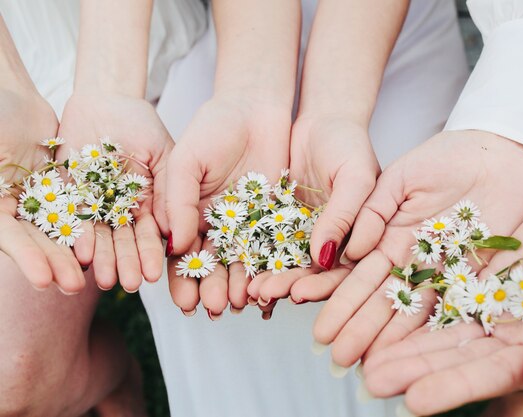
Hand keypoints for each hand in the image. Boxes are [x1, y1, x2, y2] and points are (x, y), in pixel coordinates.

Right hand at [0, 89, 84, 292]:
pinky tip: (115, 244)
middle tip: (78, 286)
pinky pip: (83, 210)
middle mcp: (12, 210)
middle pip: (38, 242)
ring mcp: (39, 201)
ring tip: (104, 277)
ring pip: (64, 230)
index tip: (46, 281)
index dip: (28, 258)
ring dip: (83, 253)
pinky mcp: (63, 190)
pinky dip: (98, 226)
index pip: (8, 237)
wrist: (8, 95)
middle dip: (59, 264)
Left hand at [58, 92, 172, 291]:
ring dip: (103, 259)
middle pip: (124, 242)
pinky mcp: (70, 195)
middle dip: (127, 263)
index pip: (151, 234)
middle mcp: (122, 210)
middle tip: (129, 284)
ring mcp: (96, 204)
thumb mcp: (164, 154)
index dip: (152, 254)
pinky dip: (77, 237)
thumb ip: (169, 190)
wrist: (104, 101)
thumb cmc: (142, 124)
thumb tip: (172, 231)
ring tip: (105, 280)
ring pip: (99, 237)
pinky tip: (82, 255)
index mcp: (149, 204)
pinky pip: (72, 219)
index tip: (154, 274)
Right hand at [166, 94, 290, 317]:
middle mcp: (217, 225)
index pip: (181, 254)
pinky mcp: (274, 217)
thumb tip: (173, 244)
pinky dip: (267, 268)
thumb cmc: (212, 128)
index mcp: (189, 214)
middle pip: (212, 265)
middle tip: (211, 308)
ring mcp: (246, 224)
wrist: (255, 107)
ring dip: (237, 285)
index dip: (181, 279)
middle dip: (210, 288)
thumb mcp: (185, 161)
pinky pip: (270, 247)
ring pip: (241, 262)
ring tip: (236, 303)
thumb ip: (177, 201)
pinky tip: (265, 285)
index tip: (182, 301)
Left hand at [248, 114, 378, 308]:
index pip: (340, 272)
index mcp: (356, 238)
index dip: (321, 286)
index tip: (299, 294)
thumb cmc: (350, 146)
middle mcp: (329, 242)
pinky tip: (234, 265)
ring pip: (284, 262)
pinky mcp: (279, 220)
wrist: (324, 120)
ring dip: (265, 277)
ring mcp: (303, 233)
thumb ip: (344, 217)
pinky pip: (263, 240)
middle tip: (263, 295)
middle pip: (309, 274)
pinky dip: (250, 253)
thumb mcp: (355, 178)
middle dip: (285, 286)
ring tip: (246, 289)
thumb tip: (325, 260)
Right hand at [312, 131, 522, 368]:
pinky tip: (412, 349)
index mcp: (388, 233)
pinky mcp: (473, 271)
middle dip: (358, 326)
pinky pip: (450, 303)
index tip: (321, 324)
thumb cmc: (445, 156)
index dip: (340, 300)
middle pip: (381, 297)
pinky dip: (430, 326)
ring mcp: (441, 267)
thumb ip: (374, 211)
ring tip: (367, 361)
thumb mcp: (399, 177)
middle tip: (337, 355)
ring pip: (411, 306)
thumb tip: (354, 250)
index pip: (359, 273)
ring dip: (388, 335)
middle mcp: (411, 256)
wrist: (497, 151)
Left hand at [362, 207, 522, 414]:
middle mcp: (505, 333)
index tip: (414, 401)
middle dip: (412, 368)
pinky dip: (409, 301)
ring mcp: (485, 304)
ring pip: (436, 326)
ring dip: (401, 340)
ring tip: (362, 355)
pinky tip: (380, 311)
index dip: (452, 388)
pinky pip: (435, 288)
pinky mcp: (471, 275)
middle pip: (451, 356)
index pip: (489, 374)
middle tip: (371, 379)